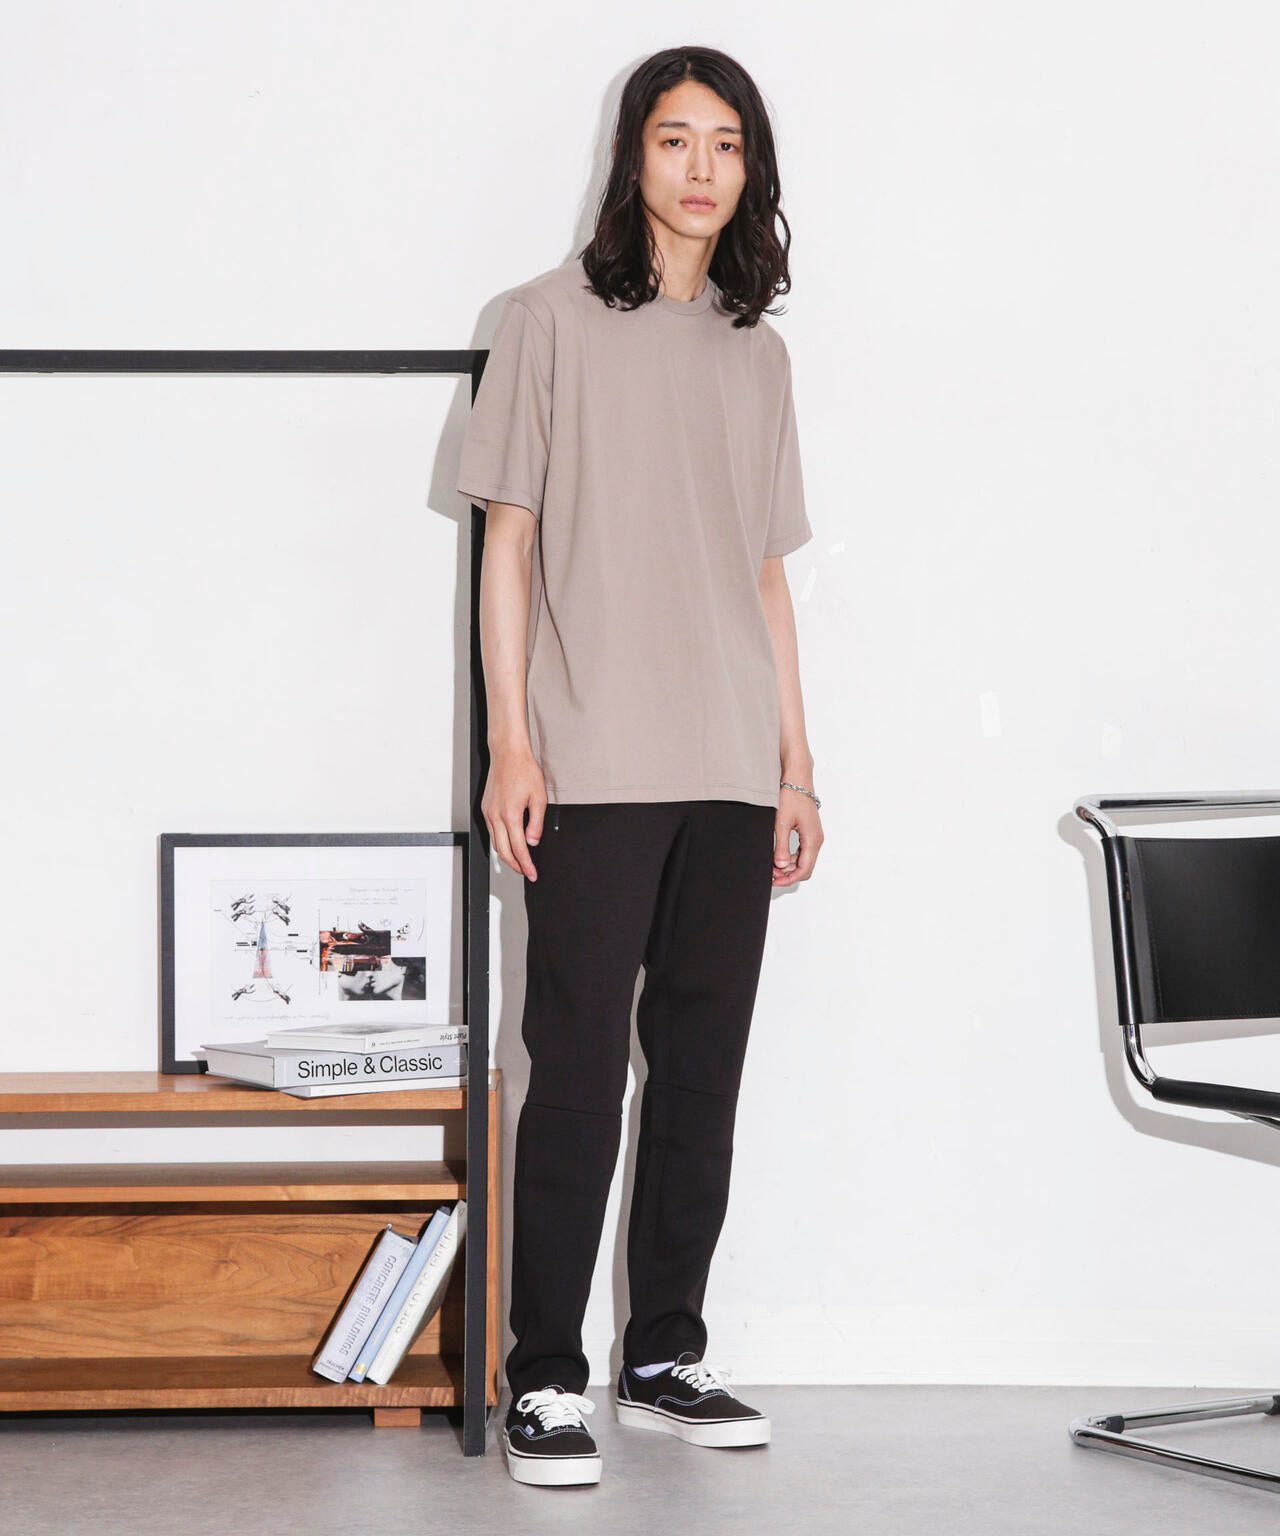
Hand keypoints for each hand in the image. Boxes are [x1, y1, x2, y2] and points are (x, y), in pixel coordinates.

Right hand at [482, 745, 547, 881]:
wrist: (508, 753)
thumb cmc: (524, 769)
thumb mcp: (539, 797)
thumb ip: (536, 823)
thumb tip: (533, 841)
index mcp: (511, 815)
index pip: (519, 849)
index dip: (526, 865)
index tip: (532, 873)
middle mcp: (496, 815)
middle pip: (503, 851)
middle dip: (515, 865)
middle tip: (526, 871)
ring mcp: (488, 812)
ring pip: (495, 842)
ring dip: (507, 855)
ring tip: (519, 860)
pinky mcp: (485, 808)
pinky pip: (491, 831)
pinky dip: (500, 841)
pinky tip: (509, 842)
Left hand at [773, 784, 821, 886]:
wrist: (797, 778)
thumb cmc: (791, 795)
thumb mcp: (782, 822)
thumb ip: (781, 845)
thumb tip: (780, 865)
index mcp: (812, 839)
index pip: (804, 869)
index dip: (789, 879)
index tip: (774, 881)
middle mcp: (816, 840)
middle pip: (804, 867)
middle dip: (787, 874)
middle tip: (769, 873)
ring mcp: (813, 836)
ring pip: (802, 860)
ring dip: (788, 866)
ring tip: (770, 865)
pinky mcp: (808, 832)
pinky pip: (801, 851)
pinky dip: (789, 857)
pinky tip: (776, 856)